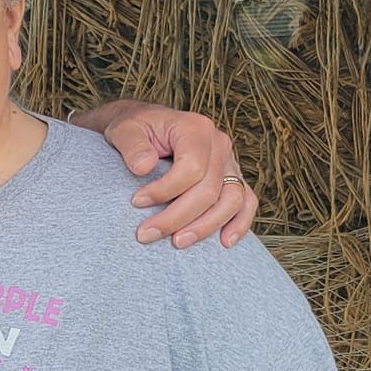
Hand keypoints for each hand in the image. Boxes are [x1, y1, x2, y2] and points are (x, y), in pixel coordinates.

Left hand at [79, 99, 257, 246]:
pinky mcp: (232, 178)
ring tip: (178, 242)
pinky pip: (246, 202)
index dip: (164, 190)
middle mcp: (219, 144)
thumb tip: (144, 166)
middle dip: (177, 217)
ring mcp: (229, 162)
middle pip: (209, 189)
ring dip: (205, 227)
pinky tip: (224, 242)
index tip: (136, 202)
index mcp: (196, 128)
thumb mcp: (124, 129)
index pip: (191, 168)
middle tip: (146, 234)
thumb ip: (132, 145)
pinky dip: (239, 223)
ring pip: (231, 200)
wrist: (145, 128)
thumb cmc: (136, 129)